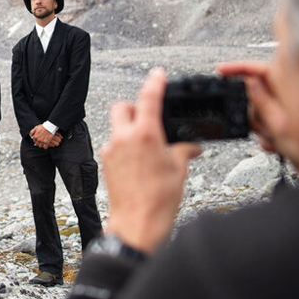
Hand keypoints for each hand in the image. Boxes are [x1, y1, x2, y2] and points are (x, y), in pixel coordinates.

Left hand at [30, 125, 58, 148]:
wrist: (49, 127)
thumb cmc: (43, 127)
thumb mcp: (36, 127)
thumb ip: (32, 131)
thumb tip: (31, 135)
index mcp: (35, 136)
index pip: (34, 140)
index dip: (36, 140)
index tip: (38, 140)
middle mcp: (38, 139)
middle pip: (37, 144)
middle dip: (38, 143)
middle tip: (41, 142)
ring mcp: (42, 141)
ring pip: (40, 146)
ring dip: (42, 145)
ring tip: (43, 144)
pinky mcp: (46, 142)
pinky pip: (45, 147)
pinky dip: (45, 147)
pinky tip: (46, 145)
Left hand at [103, 68, 201, 252]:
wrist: (137, 224)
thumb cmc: (159, 200)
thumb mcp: (179, 170)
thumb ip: (184, 151)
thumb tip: (192, 147)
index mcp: (145, 134)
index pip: (149, 98)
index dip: (154, 82)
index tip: (158, 74)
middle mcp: (123, 138)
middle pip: (121, 107)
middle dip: (133, 107)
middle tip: (148, 117)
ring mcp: (111, 151)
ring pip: (116, 128)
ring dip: (129, 130)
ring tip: (148, 147)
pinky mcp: (106, 164)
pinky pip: (114, 146)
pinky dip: (125, 147)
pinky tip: (138, 162)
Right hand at [216, 60, 283, 153]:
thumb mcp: (281, 123)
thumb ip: (263, 102)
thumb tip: (249, 84)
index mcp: (290, 85)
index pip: (258, 69)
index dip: (237, 68)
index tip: (221, 70)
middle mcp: (289, 95)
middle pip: (255, 96)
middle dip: (252, 113)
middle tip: (260, 126)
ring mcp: (288, 110)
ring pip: (259, 114)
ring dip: (261, 129)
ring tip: (275, 139)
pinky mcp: (287, 124)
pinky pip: (267, 126)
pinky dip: (269, 138)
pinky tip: (279, 145)